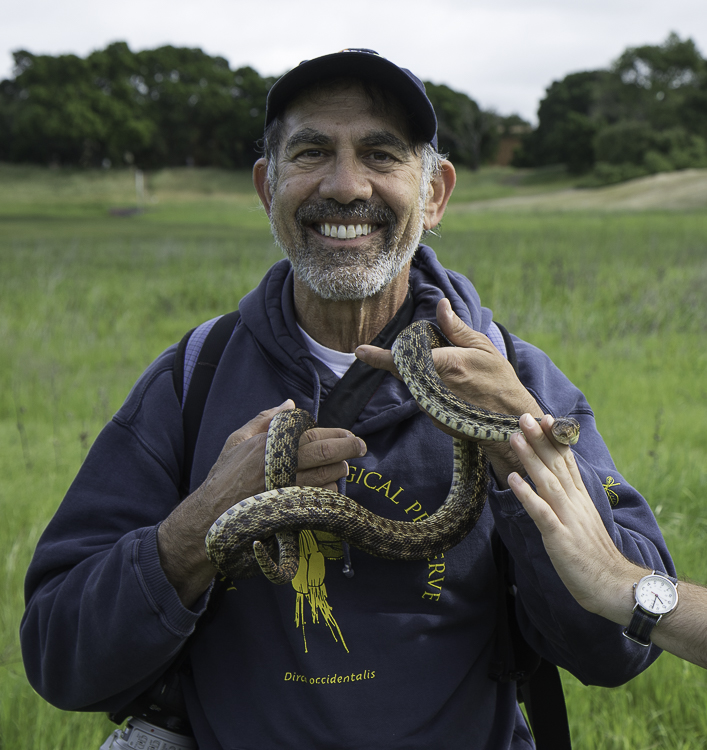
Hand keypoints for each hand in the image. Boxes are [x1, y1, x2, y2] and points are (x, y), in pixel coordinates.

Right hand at [158, 399, 366, 605]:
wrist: (211, 517)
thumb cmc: (224, 476)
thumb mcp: (237, 440)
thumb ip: (265, 420)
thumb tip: (291, 403)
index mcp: (267, 445)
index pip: (311, 434)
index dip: (335, 433)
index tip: (348, 434)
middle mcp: (277, 466)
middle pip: (324, 453)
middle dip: (348, 448)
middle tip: (361, 446)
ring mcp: (284, 491)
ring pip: (325, 477)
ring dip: (340, 470)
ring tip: (344, 467)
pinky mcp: (289, 511)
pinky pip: (319, 500)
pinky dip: (329, 492)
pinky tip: (330, 487)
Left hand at [356, 298, 541, 484]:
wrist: (508, 421)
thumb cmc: (499, 381)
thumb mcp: (482, 348)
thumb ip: (456, 328)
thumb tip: (441, 305)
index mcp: (446, 365)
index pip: (405, 359)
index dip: (379, 356)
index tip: (360, 351)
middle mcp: (434, 387)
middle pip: (404, 370)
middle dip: (404, 360)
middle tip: (420, 353)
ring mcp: (432, 406)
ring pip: (412, 384)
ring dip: (420, 374)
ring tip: (449, 373)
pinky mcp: (433, 418)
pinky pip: (422, 397)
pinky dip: (429, 388)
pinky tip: (451, 389)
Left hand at [508, 414, 633, 621]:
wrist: (613, 586)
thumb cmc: (593, 556)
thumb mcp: (582, 522)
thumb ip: (569, 502)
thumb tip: (554, 485)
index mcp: (581, 499)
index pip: (567, 462)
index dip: (555, 440)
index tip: (545, 418)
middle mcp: (575, 503)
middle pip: (556, 465)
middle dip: (540, 440)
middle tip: (523, 417)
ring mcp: (568, 519)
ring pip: (547, 482)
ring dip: (530, 459)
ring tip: (514, 438)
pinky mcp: (560, 537)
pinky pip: (541, 513)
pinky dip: (527, 495)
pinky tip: (513, 480)